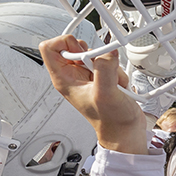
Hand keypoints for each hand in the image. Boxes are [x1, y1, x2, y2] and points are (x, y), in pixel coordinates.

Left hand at [40, 36, 144, 154]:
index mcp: (64, 79)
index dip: (65, 44)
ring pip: (95, 54)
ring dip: (109, 64)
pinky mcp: (103, 77)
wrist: (125, 132)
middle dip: (93, 55)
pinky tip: (118, 85)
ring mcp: (89, 77)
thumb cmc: (111, 122)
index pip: (49, 47)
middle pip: (75, 47)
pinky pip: (108, 62)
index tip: (82, 53)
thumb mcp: (105, 94)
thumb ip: (104, 70)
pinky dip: (117, 70)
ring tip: (112, 81)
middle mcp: (74, 76)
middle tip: (101, 68)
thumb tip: (108, 53)